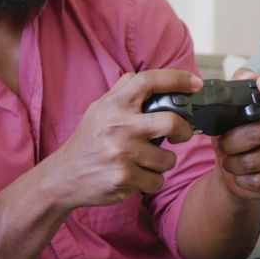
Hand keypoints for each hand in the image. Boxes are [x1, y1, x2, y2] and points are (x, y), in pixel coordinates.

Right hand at [46, 70, 202, 207]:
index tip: (195, 84)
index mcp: (114, 105)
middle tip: (182, 135)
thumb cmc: (87, 141)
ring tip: (144, 162)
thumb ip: (120, 93)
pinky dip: (150, 181)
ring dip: (162, 163)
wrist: (64, 175)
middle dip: (185, 131)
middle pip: (171, 122)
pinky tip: (134, 176)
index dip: (177, 79)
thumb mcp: (98, 109)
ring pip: (167, 159)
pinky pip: (156, 181)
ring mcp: (122, 153)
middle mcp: (119, 126)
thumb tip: (142, 78)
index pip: (148, 81)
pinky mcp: (124, 178)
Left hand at [212, 68, 259, 199]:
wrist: (237, 170)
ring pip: (255, 160)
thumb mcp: (227, 113)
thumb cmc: (234, 135)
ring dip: (233, 164)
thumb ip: (234, 91)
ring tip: (230, 161)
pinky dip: (243, 180)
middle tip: (223, 145)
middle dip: (231, 143)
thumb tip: (245, 76)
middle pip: (257, 133)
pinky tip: (242, 175)